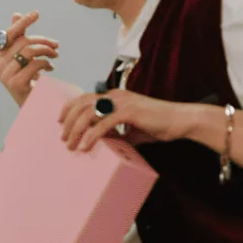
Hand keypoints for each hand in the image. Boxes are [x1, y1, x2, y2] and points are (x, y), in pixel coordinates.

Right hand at [0, 11, 58, 105]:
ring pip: (30, 50)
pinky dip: (47, 63)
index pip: (9, 34)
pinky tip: (50, 68)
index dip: (23, 22)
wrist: (31, 105)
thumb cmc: (28, 79)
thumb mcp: (23, 56)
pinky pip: (35, 63)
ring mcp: (4, 74)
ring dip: (47, 51)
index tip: (36, 13)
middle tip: (56, 46)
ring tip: (55, 55)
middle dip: (43, 41)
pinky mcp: (15, 83)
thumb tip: (16, 14)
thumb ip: (19, 37)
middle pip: (23, 41)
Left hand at [58, 89, 193, 151]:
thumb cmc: (160, 125)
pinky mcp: (128, 112)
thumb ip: (117, 132)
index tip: (60, 121)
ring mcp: (121, 102)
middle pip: (81, 104)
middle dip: (68, 121)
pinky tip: (85, 146)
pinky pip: (103, 124)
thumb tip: (103, 141)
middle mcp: (115, 96)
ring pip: (88, 113)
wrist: (182, 121)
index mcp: (115, 97)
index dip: (69, 108)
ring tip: (70, 144)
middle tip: (63, 137)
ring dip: (76, 129)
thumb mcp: (133, 129)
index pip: (85, 98)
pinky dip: (91, 136)